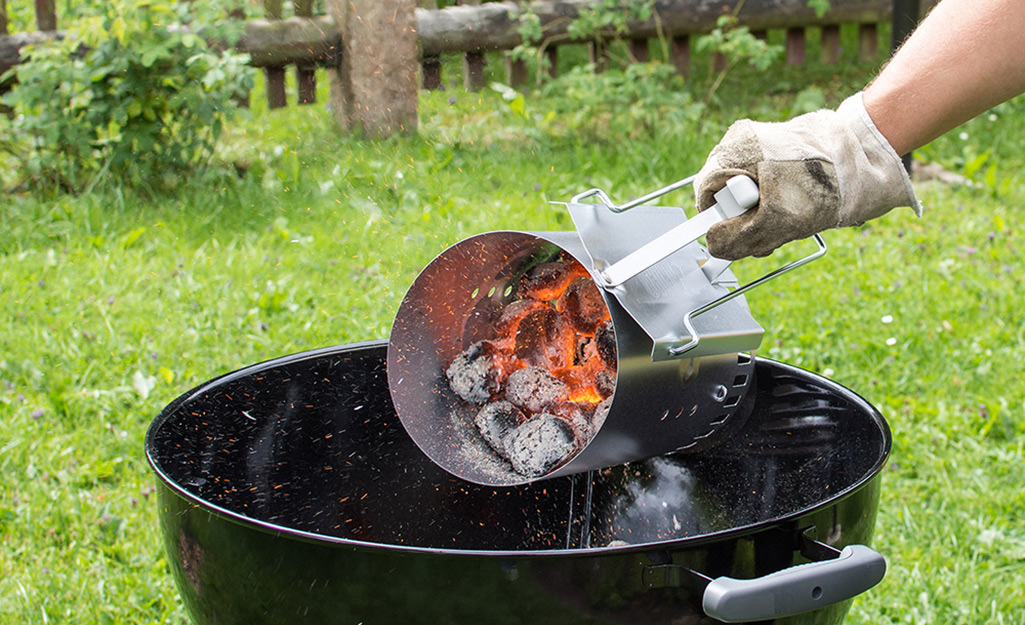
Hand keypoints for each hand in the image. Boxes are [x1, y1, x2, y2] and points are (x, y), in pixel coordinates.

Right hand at [694, 93, 921, 259]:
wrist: (869, 153)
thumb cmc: (828, 180)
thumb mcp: (778, 220)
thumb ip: (738, 239)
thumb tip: (714, 247)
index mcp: (735, 150)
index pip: (706, 193)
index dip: (720, 220)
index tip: (739, 234)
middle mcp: (742, 141)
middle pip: (725, 194)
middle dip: (746, 219)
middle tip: (773, 228)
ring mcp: (761, 143)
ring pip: (746, 193)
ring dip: (764, 214)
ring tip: (792, 215)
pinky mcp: (778, 150)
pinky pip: (764, 184)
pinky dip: (777, 201)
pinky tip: (798, 204)